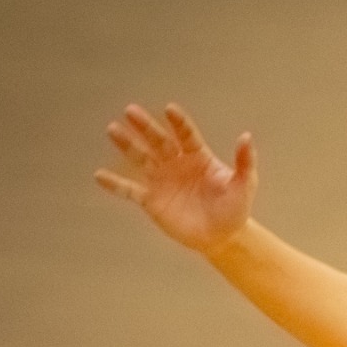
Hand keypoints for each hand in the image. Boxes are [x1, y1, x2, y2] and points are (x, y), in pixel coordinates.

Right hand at [95, 103, 257, 253]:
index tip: (170, 109)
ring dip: (127, 145)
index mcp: (199, 157)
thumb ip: (244, 162)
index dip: (179, 123)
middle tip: (131, 111)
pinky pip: (130, 190)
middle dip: (146, 127)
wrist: (222, 236)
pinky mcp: (152, 200)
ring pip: (141, 159)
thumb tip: (246, 136)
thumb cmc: (235, 208)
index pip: (186, 135)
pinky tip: (100, 176)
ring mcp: (162, 180)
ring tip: (113, 130)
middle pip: (159, 141)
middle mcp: (177, 164)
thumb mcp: (244, 185)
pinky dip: (116, 184)